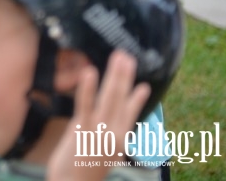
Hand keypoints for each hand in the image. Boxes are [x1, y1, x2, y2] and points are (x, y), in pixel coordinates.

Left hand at [47, 50, 151, 180]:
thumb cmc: (84, 170)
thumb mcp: (104, 153)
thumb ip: (110, 136)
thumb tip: (114, 122)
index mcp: (120, 140)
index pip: (131, 114)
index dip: (136, 98)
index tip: (144, 84)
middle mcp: (114, 134)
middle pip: (121, 100)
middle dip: (125, 77)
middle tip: (127, 56)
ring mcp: (98, 130)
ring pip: (109, 98)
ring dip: (114, 76)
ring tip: (118, 57)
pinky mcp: (80, 129)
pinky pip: (85, 105)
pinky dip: (88, 88)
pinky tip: (90, 72)